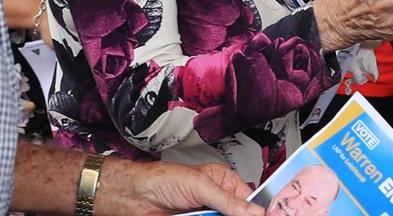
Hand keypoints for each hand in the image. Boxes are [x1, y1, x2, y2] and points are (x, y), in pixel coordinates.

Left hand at [96, 158, 260, 215]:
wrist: (134, 197)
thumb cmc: (162, 180)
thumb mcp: (200, 186)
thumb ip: (229, 201)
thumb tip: (255, 211)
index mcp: (223, 182)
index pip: (249, 200)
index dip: (257, 211)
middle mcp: (217, 202)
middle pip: (238, 215)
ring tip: (205, 215)